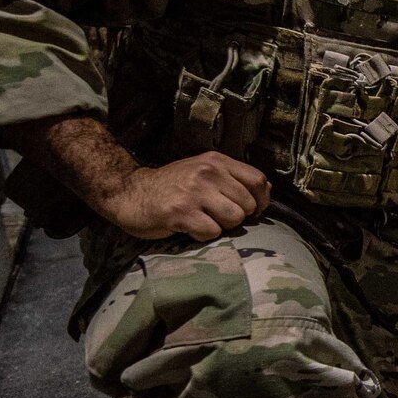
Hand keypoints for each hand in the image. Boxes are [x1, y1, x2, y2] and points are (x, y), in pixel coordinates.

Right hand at [91, 151, 269, 241]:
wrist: (130, 193)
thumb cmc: (172, 186)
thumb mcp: (203, 172)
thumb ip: (233, 179)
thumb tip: (266, 191)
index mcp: (216, 161)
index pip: (258, 180)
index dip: (261, 200)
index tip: (252, 211)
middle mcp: (207, 173)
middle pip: (247, 204)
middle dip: (237, 216)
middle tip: (217, 216)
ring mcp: (194, 192)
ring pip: (234, 218)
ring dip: (222, 226)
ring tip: (204, 221)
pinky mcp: (181, 213)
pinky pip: (212, 232)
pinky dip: (204, 235)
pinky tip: (190, 228)